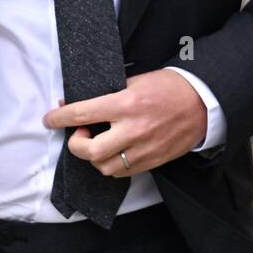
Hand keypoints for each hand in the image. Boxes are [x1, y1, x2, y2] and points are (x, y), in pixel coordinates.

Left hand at [42, 70, 207, 175]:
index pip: (82, 114)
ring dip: (93, 156)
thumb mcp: (136, 81)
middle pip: (90, 151)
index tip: (50, 119)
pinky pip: (122, 172)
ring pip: (104, 166)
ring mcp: (144, 148)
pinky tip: (113, 151)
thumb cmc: (169, 87)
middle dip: (75, 144)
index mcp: (127, 103)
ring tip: (98, 142)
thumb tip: (80, 103)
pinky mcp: (153, 160)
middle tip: (79, 134)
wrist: (203, 102)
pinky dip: (111, 165)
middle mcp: (133, 129)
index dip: (59, 118)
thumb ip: (109, 93)